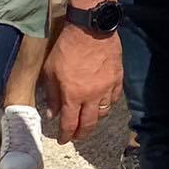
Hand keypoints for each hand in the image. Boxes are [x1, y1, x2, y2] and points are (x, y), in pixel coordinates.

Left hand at [41, 23, 122, 143]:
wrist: (91, 29)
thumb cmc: (67, 47)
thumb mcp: (50, 70)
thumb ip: (52, 94)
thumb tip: (52, 113)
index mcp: (73, 96)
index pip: (69, 123)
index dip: (65, 135)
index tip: (62, 140)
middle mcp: (92, 96)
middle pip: (88, 124)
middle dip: (81, 134)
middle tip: (76, 137)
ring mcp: (107, 88)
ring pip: (103, 113)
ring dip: (94, 119)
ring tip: (88, 119)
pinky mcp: (117, 79)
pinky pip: (114, 98)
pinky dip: (107, 104)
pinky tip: (102, 103)